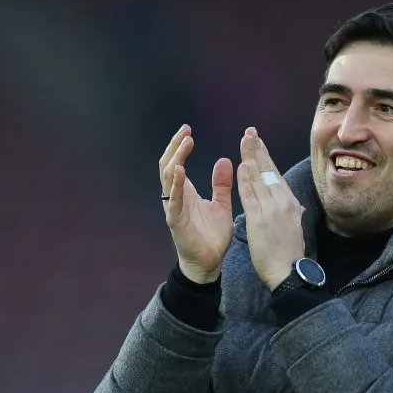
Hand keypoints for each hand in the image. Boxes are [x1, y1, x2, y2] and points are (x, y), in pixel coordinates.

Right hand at [160, 124, 234, 283]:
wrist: (209, 262)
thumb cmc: (213, 235)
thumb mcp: (222, 205)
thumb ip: (222, 184)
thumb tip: (224, 160)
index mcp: (186, 192)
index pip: (178, 162)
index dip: (180, 146)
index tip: (188, 130)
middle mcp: (177, 197)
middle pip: (168, 165)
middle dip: (175, 147)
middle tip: (185, 131)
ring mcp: (174, 208)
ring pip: (168, 179)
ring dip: (175, 160)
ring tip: (183, 145)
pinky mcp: (176, 221)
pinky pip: (173, 200)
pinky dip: (175, 185)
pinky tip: (179, 171)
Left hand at [236, 127, 306, 289]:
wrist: (289, 271)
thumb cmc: (290, 253)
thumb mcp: (295, 229)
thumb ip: (293, 214)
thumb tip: (297, 206)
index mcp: (290, 203)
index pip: (275, 175)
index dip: (266, 157)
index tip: (259, 142)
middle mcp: (282, 202)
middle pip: (267, 171)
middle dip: (258, 150)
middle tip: (250, 132)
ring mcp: (271, 209)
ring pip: (258, 178)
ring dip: (250, 157)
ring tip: (245, 140)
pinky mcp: (259, 219)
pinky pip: (250, 195)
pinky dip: (245, 179)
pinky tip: (241, 165)